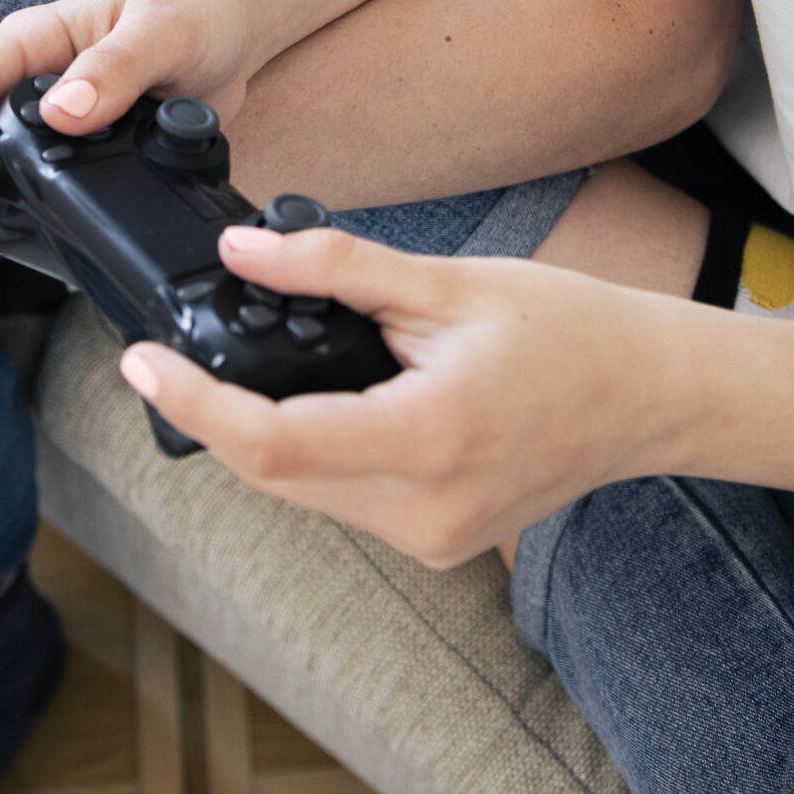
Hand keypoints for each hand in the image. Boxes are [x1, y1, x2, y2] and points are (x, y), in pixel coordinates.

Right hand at [0, 0, 266, 216]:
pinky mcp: (78, 147)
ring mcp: (51, 115)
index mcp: (34, 38)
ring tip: (11, 227)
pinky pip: (41, 179)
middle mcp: (31, 77)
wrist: (231, 31)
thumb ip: (117, 67)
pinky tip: (54, 227)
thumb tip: (64, 112)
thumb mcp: (163, 31)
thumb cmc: (196, 12)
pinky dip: (39, 204)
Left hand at [116, 224, 683, 568]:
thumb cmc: (571, 330)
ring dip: (264, 433)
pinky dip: (314, 451)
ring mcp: (431, 538)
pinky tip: (323, 399)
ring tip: (257, 364)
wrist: (654, 395)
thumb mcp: (449, 282)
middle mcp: (423, 511)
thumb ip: (336, 267)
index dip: (190, 403)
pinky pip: (343, 500)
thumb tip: (240, 251)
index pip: (269, 443)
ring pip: (303, 492)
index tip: (139, 362)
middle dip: (216, 412)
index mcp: (427, 439)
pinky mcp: (436, 542)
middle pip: (273, 474)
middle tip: (177, 352)